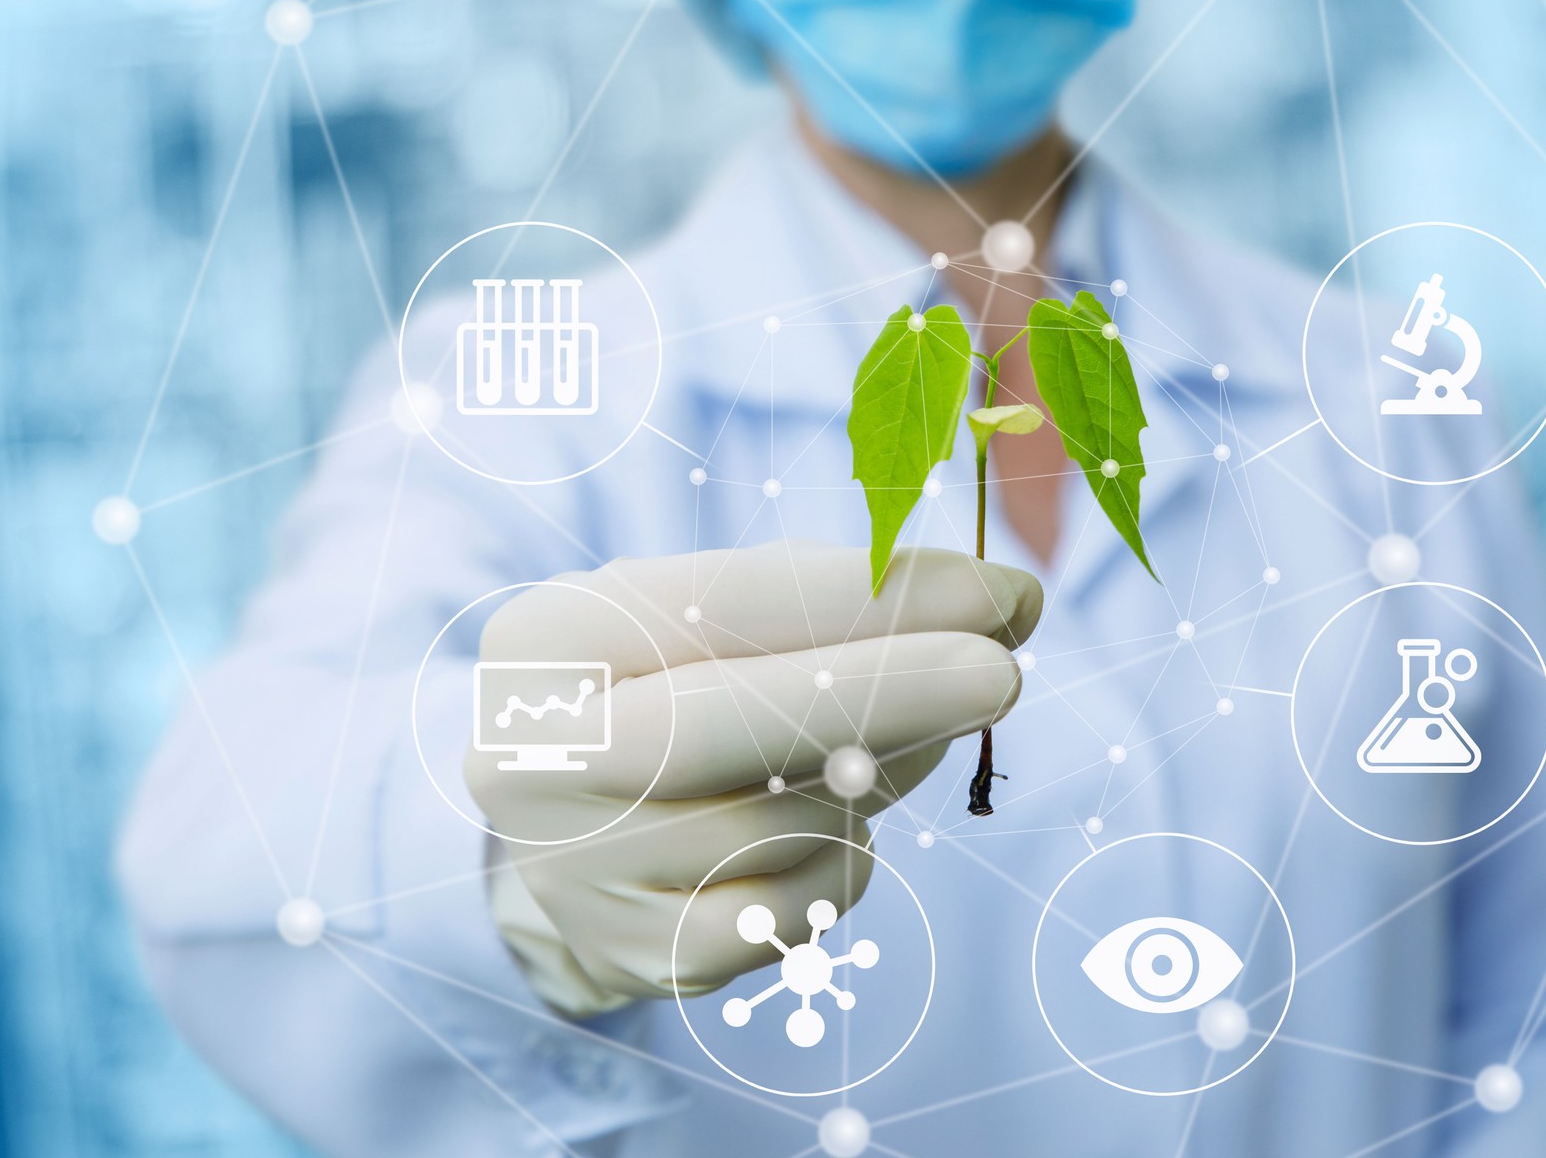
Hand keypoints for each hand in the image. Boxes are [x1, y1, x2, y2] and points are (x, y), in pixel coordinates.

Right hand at [466, 541, 1042, 1015]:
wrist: (582, 829)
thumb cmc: (682, 689)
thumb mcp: (729, 621)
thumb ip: (852, 602)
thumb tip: (1007, 604)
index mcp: (551, 639)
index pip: (722, 605)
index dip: (869, 598)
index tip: (995, 591)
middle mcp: (538, 756)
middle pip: (730, 726)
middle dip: (886, 692)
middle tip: (1001, 672)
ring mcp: (581, 869)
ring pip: (784, 825)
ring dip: (873, 779)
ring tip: (877, 747)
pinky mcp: (639, 955)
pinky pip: (793, 913)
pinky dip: (842, 864)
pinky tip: (829, 830)